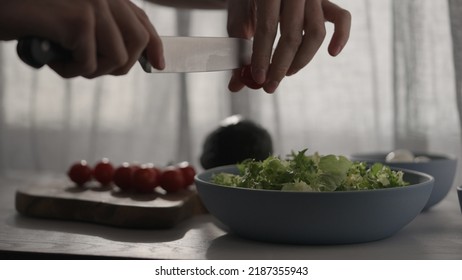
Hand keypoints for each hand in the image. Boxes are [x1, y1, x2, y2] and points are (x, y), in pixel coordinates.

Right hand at [0, 0, 164, 77]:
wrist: (2, 7)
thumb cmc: (33, 18)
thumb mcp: (73, 22)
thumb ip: (103, 31)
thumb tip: (135, 56)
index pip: (141, 20)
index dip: (154, 44)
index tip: (159, 64)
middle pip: (137, 41)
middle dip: (118, 66)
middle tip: (89, 67)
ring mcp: (93, 4)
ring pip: (117, 58)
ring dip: (90, 70)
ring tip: (64, 60)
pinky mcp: (79, 19)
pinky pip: (90, 63)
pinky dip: (69, 70)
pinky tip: (51, 58)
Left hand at [227, 0, 350, 92]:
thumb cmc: (249, 1)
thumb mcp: (238, 18)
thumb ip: (238, 49)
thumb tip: (237, 85)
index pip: (267, 29)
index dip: (263, 57)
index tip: (259, 79)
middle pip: (292, 35)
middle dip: (281, 66)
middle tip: (270, 85)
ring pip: (316, 33)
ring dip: (302, 59)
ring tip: (287, 72)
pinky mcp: (325, 0)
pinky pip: (342, 18)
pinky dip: (341, 37)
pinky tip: (332, 53)